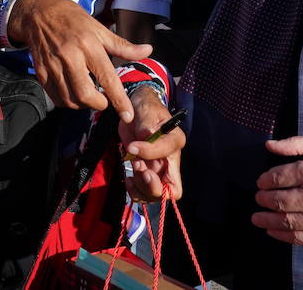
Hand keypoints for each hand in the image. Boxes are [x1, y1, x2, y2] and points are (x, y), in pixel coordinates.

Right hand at [8, 0, 151, 120]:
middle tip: (104, 101)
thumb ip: (122, 45)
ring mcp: (53, 65)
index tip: (127, 115)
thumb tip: (148, 51)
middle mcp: (70, 56)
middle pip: (85, 94)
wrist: (38, 14)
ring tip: (89, 96)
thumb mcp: (99, 28)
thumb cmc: (72, 19)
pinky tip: (74, 94)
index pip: (107, 77)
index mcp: (88, 44)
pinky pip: (56, 97)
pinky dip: (68, 102)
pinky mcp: (41, 72)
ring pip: (69, 100)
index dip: (119, 100)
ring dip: (83, 105)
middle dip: (99, 105)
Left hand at [118, 87, 183, 201]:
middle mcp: (170, 160)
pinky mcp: (147, 173)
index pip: (167, 155)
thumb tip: (145, 136)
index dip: (149, 153)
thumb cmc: (145, 108)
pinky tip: (128, 179)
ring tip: (132, 168)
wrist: (137, 111)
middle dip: (151, 185)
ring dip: (140, 187)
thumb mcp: (147, 111)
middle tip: (137, 166)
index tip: (132, 146)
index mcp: (174, 142)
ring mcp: (159, 169)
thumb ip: (146, 125)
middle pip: (169, 189)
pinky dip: (135, 191)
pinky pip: (144, 193)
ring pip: (155, 194)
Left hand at [251, 131, 302, 247]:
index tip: (261, 182)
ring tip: (257, 218)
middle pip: (278, 200)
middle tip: (258, 199)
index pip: (278, 177)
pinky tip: (272, 231)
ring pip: (285, 221)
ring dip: (267, 220)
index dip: (265, 181)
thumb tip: (269, 146)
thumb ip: (297, 143)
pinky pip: (299, 238)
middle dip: (264, 200)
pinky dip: (282, 235)